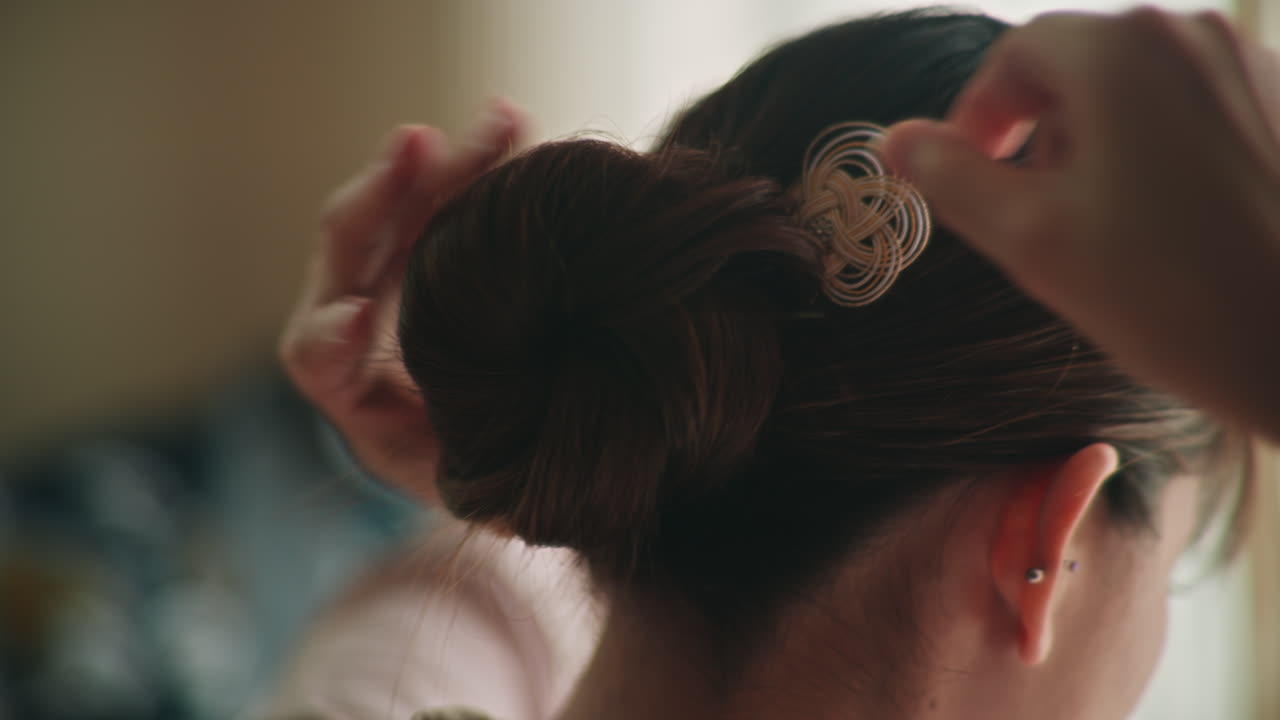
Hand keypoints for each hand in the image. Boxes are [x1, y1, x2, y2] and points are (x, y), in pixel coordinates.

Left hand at [280, 103, 524, 501]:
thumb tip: (500, 480)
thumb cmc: (491, 476)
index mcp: (351, 393)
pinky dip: (479, 162)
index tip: (358, 319)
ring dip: (448, 163)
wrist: (512, 440)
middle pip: (352, 249)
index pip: (317, 357)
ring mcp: (393, 273)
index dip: (331, 336)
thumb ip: (482, 483)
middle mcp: (356, 323)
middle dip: (385, 198)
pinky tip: (518, 127)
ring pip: (402, 206)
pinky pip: (447, 195)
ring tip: (503, 120)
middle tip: (421, 147)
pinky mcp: (435, 243)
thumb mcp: (488, 492)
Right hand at [884, 8, 1279, 438]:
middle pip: (1079, 65)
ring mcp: (1250, 64)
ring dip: (1098, 141)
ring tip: (1102, 225)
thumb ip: (951, 177)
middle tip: (1032, 212)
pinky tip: (1166, 223)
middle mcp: (1191, 34)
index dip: (977, 116)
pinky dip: (1156, 148)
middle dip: (1040, 131)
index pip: (1015, 55)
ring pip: (1137, 85)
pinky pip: (1194, 105)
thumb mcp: (1029, 239)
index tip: (967, 176)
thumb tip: (894, 139)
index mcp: (1118, 52)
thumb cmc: (1168, 296)